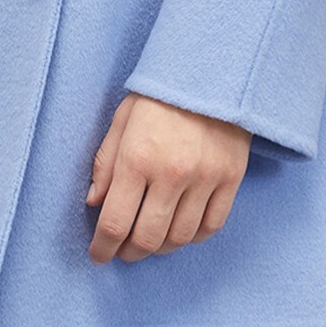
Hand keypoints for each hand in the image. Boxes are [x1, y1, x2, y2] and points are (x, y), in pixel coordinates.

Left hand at [85, 94, 250, 262]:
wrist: (212, 72)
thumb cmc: (160, 96)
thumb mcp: (122, 119)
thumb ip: (105, 163)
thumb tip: (94, 203)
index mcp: (137, 157)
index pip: (115, 221)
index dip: (103, 247)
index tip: (98, 254)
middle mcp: (172, 173)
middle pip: (147, 238)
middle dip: (129, 252)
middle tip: (122, 251)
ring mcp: (205, 179)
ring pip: (180, 237)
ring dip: (160, 248)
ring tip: (150, 241)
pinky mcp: (230, 179)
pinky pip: (211, 226)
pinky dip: (193, 237)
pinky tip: (180, 230)